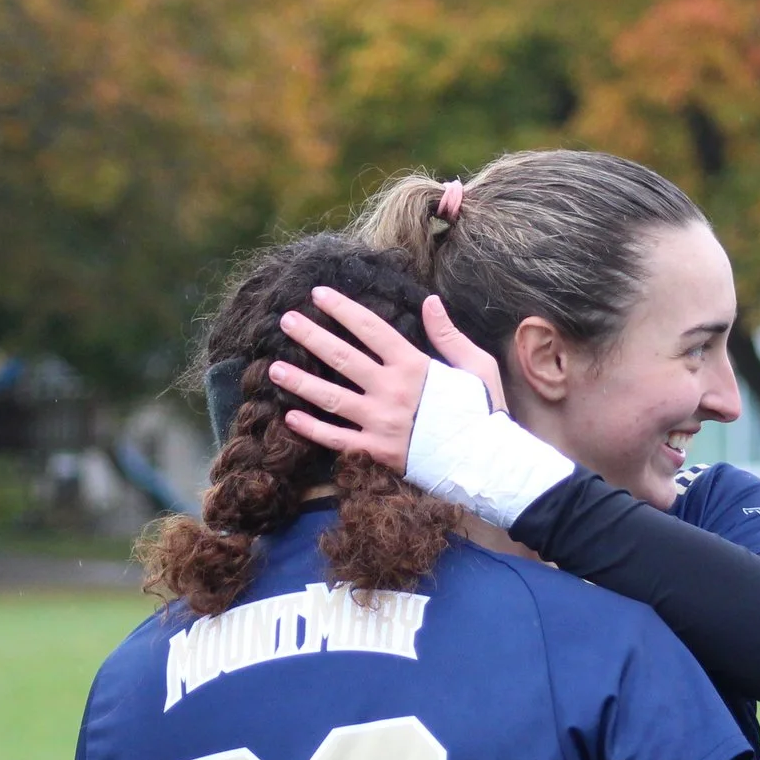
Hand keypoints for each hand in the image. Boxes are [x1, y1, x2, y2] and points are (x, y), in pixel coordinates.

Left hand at [271, 289, 504, 469]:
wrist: (485, 464)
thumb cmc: (482, 412)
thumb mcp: (476, 365)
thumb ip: (448, 334)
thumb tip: (429, 300)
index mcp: (414, 366)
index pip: (371, 329)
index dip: (343, 309)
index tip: (319, 294)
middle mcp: (391, 391)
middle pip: (342, 358)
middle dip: (311, 336)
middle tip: (286, 320)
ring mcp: (380, 423)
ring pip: (331, 398)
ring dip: (300, 382)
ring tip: (274, 368)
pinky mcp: (376, 451)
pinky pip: (337, 440)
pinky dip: (312, 430)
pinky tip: (290, 417)